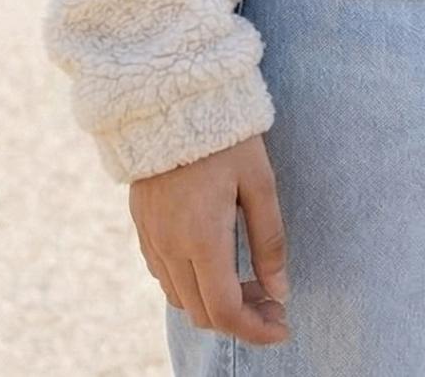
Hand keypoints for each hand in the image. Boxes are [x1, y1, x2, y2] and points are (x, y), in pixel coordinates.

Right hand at [130, 131, 290, 345]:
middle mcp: (170, 246)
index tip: (283, 326)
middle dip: (240, 317)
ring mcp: (151, 237)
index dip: (256, 329)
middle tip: (272, 298)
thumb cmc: (225, 135)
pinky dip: (191, 283)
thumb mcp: (260, 182)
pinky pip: (163, 274)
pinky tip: (215, 258)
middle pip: (202, 313)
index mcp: (202, 238)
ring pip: (180, 298)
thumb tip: (279, 292)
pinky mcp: (141, 225)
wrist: (170, 95)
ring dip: (214, 302)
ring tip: (248, 279)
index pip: (225, 312)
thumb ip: (269, 241)